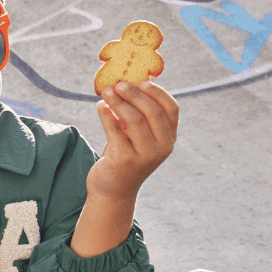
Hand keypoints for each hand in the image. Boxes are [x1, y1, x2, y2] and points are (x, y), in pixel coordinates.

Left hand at [86, 80, 178, 200]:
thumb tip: (127, 84)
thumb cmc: (125, 157)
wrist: (113, 190)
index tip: (141, 81)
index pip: (171, 108)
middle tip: (117, 84)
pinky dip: (106, 115)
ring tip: (105, 92)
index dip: (157, 92)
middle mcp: (162, 147)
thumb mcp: (137, 137)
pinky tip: (100, 107)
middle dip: (133, 94)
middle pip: (152, 111)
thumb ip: (138, 116)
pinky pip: (115, 131)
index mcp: (169, 138)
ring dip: (118, 102)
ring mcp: (146, 155)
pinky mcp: (126, 160)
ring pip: (134, 119)